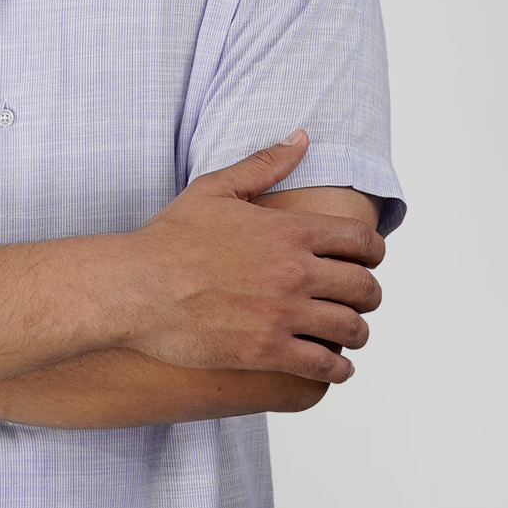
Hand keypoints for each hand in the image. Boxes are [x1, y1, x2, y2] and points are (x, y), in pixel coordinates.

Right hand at [124, 132, 383, 383]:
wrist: (133, 288)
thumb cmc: (168, 239)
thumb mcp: (215, 189)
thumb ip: (264, 163)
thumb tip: (301, 138)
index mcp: (289, 231)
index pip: (363, 242)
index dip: (374, 253)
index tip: (368, 261)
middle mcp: (294, 272)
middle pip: (366, 288)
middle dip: (369, 294)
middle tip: (360, 300)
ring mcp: (282, 314)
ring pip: (352, 329)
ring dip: (357, 333)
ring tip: (349, 335)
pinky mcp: (266, 351)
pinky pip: (325, 366)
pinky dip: (338, 369)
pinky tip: (333, 367)